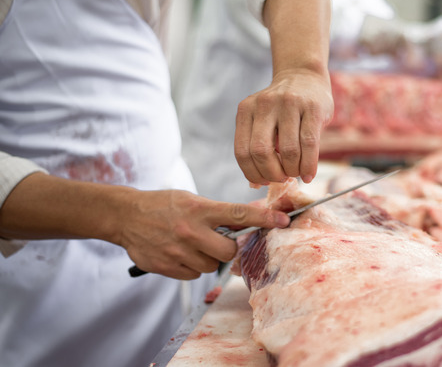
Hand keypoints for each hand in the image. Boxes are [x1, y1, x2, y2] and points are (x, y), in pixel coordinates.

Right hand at [120, 190, 289, 279]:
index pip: (239, 214)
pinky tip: (180, 253)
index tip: (283, 221)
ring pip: (211, 265)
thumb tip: (251, 218)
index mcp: (199, 209)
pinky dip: (191, 266)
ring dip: (207, 258)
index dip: (264, 218)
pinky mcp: (166, 267)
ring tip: (192, 244)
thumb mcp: (192, 200)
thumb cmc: (163, 205)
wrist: (125, 216)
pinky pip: (193, 275)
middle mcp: (190, 231)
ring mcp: (177, 251)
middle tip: (216, 239)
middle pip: (228, 251)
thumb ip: (218, 212)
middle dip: (228, 248)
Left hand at [234, 69, 333, 185]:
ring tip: (296, 173)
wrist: (304, 76)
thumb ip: (257, 147)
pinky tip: (308, 174)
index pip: (242, 152)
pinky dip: (309, 165)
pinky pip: (310, 144)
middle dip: (272, 174)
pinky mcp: (312, 107)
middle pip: (261, 152)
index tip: (264, 181)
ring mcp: (289, 103)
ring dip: (293, 170)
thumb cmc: (283, 108)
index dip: (253, 173)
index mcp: (246, 109)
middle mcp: (264, 104)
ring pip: (288, 150)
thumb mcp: (263, 120)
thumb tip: (254, 184)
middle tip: (281, 178)